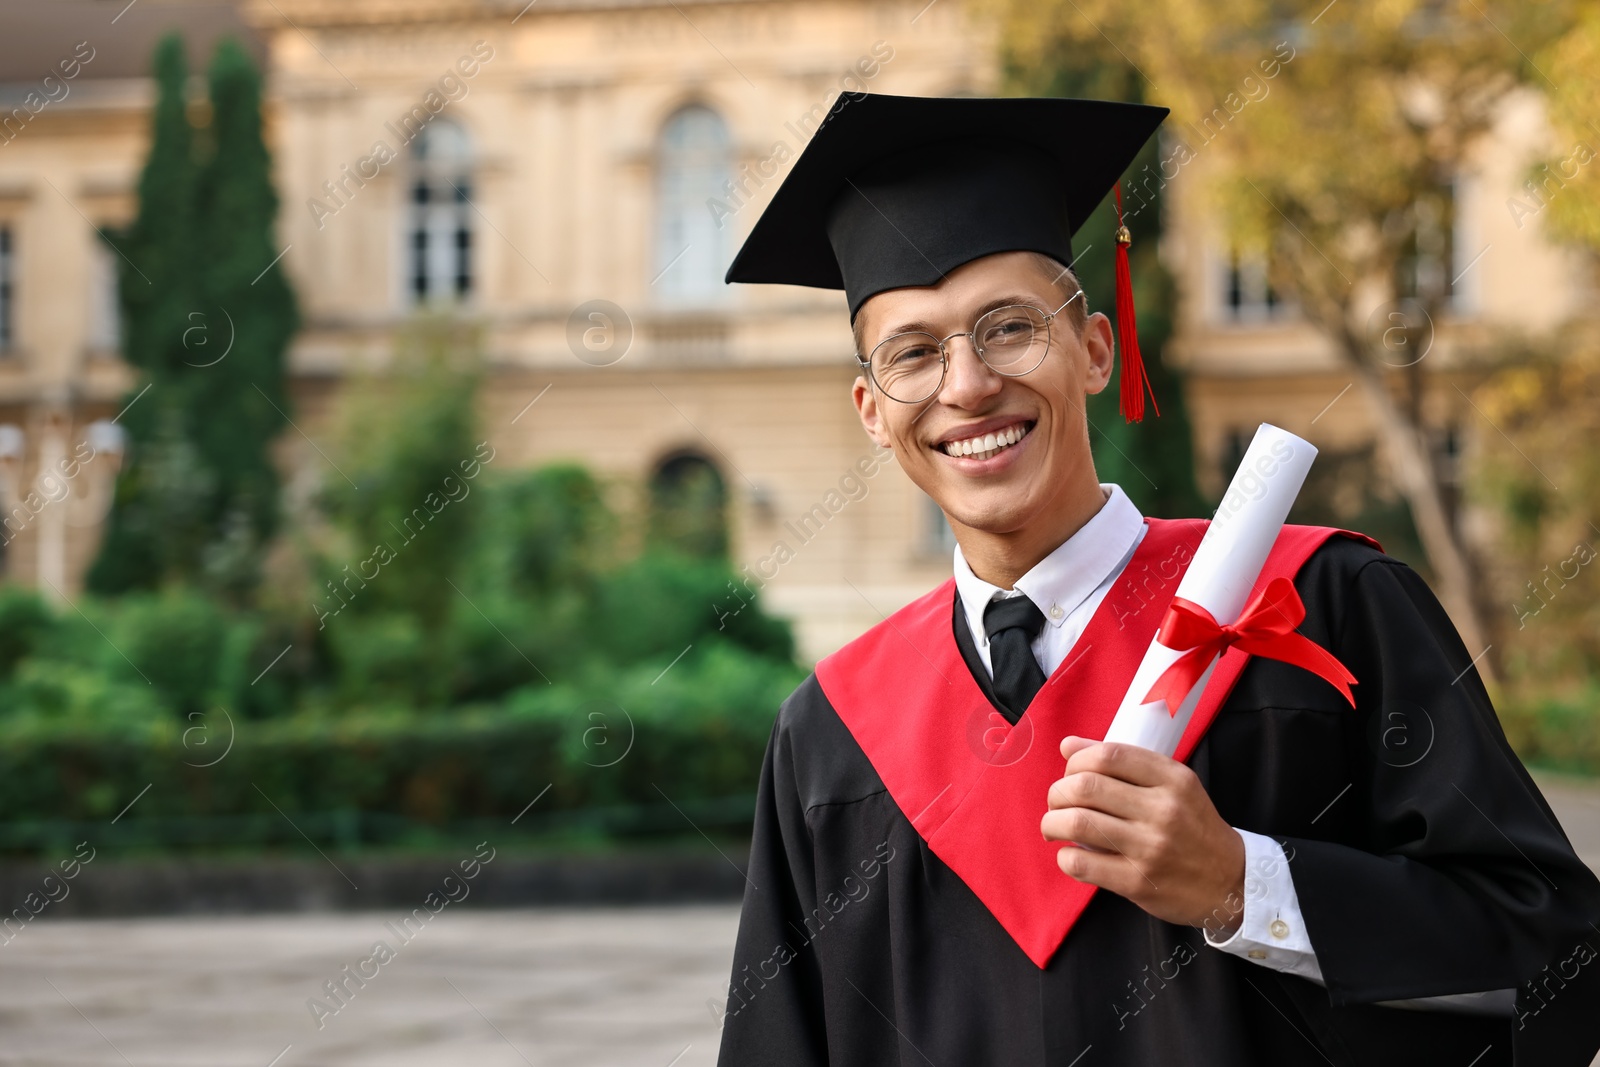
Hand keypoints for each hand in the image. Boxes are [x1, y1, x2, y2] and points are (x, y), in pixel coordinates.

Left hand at [1041, 735, 1244, 933]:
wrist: (1232, 882)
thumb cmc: (1194, 828)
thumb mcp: (1173, 786)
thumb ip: (1124, 763)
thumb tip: (1068, 746)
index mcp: (1172, 779)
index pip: (1109, 755)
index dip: (1076, 761)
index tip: (1070, 773)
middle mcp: (1163, 810)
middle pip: (1086, 787)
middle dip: (1058, 792)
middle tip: (1057, 803)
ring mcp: (1150, 848)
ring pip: (1078, 823)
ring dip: (1052, 823)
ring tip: (1053, 827)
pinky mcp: (1138, 883)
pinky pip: (1083, 864)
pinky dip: (1065, 857)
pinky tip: (1070, 854)